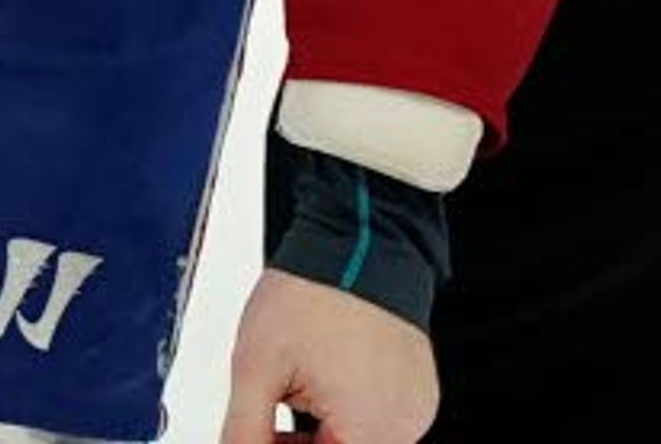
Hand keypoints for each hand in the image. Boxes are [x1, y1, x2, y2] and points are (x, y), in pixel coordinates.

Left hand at [217, 269, 436, 443]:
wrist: (358, 237)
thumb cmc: (317, 289)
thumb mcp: (256, 370)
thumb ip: (244, 433)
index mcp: (369, 432)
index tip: (257, 436)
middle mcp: (403, 427)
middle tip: (266, 421)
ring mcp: (414, 406)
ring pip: (354, 439)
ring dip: (320, 431)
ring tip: (295, 389)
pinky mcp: (416, 387)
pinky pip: (376, 418)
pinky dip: (346, 409)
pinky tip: (324, 378)